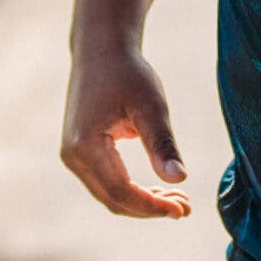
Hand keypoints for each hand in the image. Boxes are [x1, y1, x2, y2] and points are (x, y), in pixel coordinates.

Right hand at [60, 46, 192, 218]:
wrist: (101, 51)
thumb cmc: (127, 73)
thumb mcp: (151, 105)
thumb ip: (163, 143)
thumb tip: (181, 179)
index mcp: (86, 145)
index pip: (121, 192)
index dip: (153, 206)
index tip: (183, 209)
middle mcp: (73, 156)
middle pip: (114, 200)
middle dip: (150, 208)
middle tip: (186, 207)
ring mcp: (73, 156)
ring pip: (110, 195)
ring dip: (143, 202)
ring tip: (178, 199)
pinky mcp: (80, 153)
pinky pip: (107, 183)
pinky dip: (133, 191)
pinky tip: (159, 189)